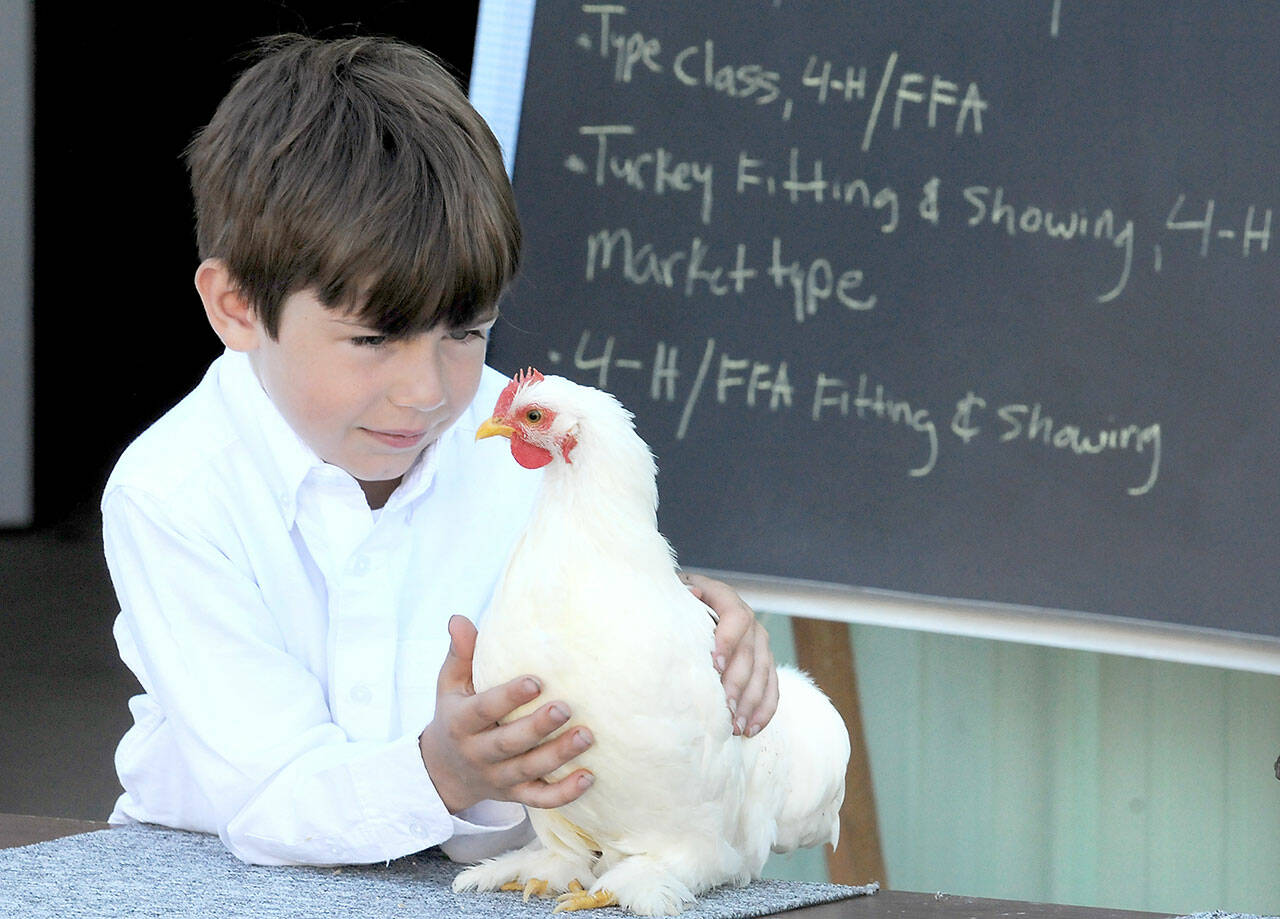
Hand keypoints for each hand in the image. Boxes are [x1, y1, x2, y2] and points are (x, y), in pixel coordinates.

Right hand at [418, 615, 594, 812]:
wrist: (444, 772)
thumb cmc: (456, 715)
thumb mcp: (449, 686)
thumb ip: (460, 654)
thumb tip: (459, 619)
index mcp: (462, 723)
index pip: (484, 710)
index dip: (508, 697)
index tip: (535, 681)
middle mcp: (479, 753)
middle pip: (508, 744)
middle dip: (537, 728)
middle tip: (566, 708)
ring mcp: (498, 778)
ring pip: (529, 770)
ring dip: (558, 756)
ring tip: (586, 736)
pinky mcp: (515, 794)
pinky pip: (540, 799)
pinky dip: (564, 794)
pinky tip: (589, 777)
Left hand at [680, 573, 778, 737]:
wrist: (690, 604)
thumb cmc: (678, 603)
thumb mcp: (676, 593)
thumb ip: (683, 593)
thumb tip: (693, 594)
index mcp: (726, 599)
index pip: (736, 618)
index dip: (728, 642)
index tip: (714, 666)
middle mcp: (748, 620)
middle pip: (750, 653)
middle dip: (737, 684)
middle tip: (723, 710)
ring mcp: (760, 642)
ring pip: (763, 674)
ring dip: (751, 703)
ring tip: (735, 727)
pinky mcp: (765, 663)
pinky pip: (771, 687)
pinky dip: (763, 710)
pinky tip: (750, 729)